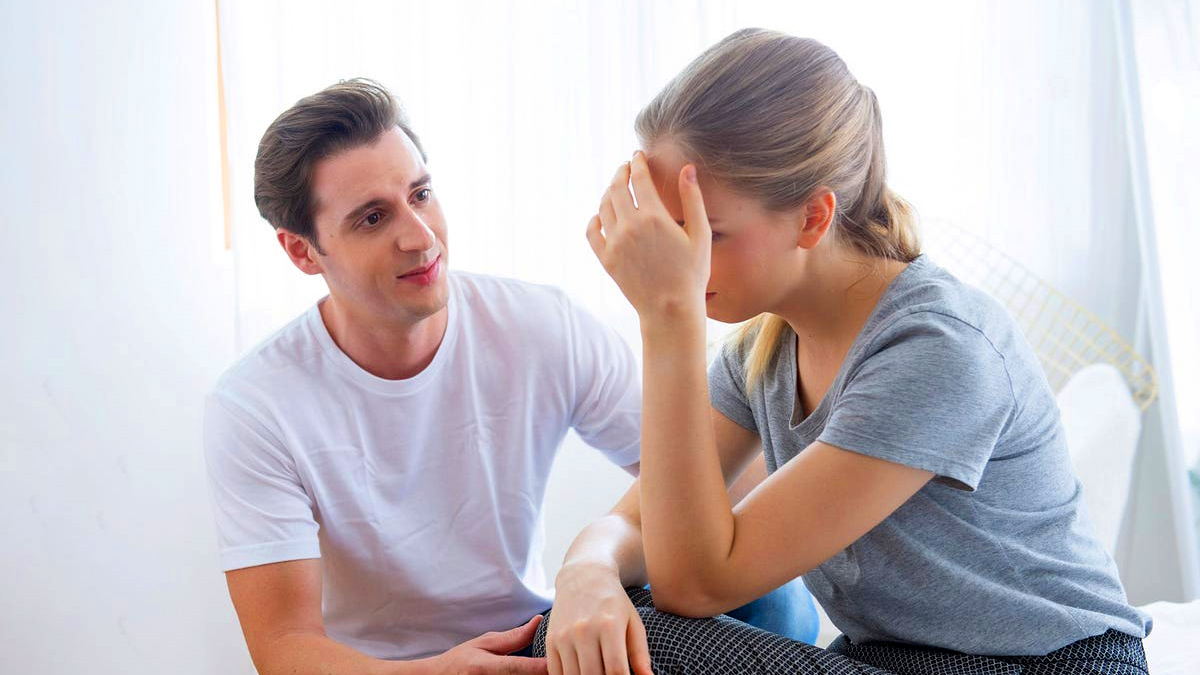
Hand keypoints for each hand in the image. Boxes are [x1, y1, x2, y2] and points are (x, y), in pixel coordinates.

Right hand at [423, 615, 547, 674]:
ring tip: (548, 669)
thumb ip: (513, 637)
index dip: (545, 667)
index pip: (521, 668)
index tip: (561, 662)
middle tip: (558, 666)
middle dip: (543, 674)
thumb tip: (538, 622)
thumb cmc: (460, 661)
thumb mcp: (483, 644)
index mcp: (486, 667)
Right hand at [546, 562, 652, 674]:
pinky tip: (581, 674)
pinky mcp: (550, 641)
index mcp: (609, 625)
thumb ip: (641, 654)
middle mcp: (584, 631)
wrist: (583, 577)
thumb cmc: (614, 602)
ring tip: (597, 674)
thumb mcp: (633, 623)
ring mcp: (564, 636)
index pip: (616, 669)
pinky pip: (556, 673)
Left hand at [587, 151, 710, 322]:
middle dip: (620, 173)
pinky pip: (592, 231)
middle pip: (617, 188)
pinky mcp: (606, 259)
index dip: (637, 163)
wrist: (670, 310)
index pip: (638, 178)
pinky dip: (595, 218)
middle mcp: (630, 227)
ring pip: (603, 206)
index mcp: (654, 217)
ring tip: (616, 188)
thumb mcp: (701, 235)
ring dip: (609, 192)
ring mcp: (614, 243)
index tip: (637, 155)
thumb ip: (693, 200)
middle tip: (625, 168)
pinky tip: (602, 215)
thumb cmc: (692, 274)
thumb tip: (688, 169)